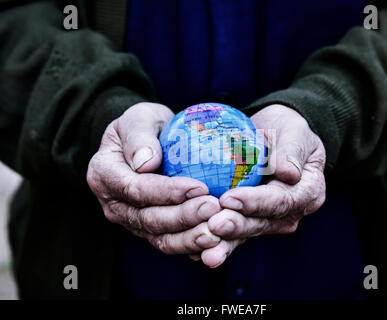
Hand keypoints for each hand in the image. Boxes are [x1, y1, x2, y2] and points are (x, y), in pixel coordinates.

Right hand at [87, 102, 221, 254]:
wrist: (146, 142)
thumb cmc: (144, 126)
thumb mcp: (139, 117)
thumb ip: (139, 135)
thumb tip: (146, 163)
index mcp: (104, 174)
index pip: (135, 189)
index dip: (166, 191)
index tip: (199, 186)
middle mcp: (114, 204)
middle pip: (149, 218)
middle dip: (184, 217)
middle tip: (214, 208)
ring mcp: (131, 220)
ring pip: (160, 237)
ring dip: (190, 237)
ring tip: (218, 231)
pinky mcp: (149, 230)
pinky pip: (170, 242)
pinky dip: (192, 244)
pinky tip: (215, 240)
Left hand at [200, 104, 326, 267]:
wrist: (272, 137)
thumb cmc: (285, 130)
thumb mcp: (295, 131)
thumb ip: (292, 150)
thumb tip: (289, 173)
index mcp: (306, 192)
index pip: (282, 200)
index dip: (256, 202)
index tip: (230, 198)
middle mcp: (289, 212)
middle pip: (262, 223)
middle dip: (236, 227)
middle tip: (213, 225)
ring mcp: (268, 220)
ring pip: (245, 234)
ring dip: (224, 244)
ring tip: (205, 252)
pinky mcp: (248, 221)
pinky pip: (232, 235)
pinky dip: (214, 243)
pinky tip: (196, 252)